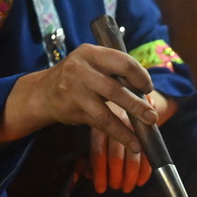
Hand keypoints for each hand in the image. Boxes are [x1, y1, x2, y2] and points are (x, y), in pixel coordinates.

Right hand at [0, 44, 158, 154]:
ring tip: (143, 136)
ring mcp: (74, 90)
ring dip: (127, 126)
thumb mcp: (93, 66)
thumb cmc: (78, 78)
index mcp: (91, 53)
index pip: (123, 62)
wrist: (43, 92)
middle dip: (137, 105)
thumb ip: (115, 74)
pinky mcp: (72, 109)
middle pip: (115, 89)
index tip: (148, 88)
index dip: (140, 76)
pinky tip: (132, 143)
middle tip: (152, 117)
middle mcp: (81, 69)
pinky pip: (99, 124)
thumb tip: (146, 94)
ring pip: (106, 111)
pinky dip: (118, 134)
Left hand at [87, 91, 176, 192]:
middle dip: (116, 174)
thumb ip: (94, 148)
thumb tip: (86, 174)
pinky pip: (147, 151)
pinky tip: (141, 180)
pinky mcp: (146, 125)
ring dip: (131, 174)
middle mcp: (115, 118)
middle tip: (117, 188)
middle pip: (115, 152)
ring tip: (128, 187)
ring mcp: (133, 121)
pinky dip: (144, 168)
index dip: (99, 171)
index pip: (98, 149)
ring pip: (132, 153)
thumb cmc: (107, 110)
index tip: (101, 188)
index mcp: (98, 118)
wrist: (131, 86)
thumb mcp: (95, 123)